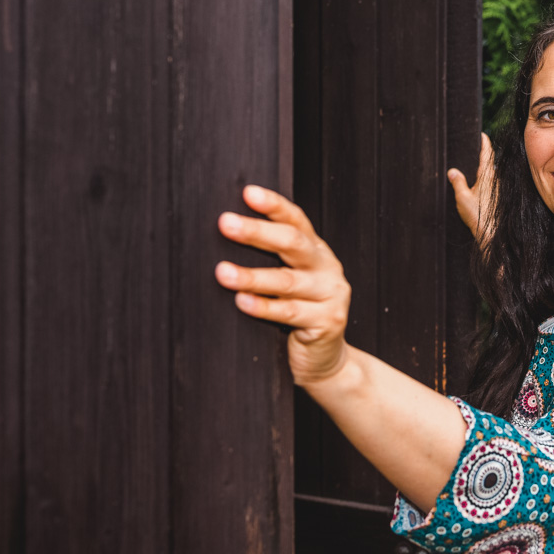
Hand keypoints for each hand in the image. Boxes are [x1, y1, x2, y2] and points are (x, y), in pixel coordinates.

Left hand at [215, 185, 352, 386]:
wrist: (326, 360)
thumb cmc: (298, 316)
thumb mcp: (288, 282)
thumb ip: (272, 260)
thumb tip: (227, 236)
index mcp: (317, 252)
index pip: (296, 221)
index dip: (274, 205)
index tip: (248, 193)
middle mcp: (327, 268)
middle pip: (293, 244)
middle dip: (257, 232)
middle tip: (225, 223)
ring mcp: (331, 295)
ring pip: (288, 280)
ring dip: (252, 275)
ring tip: (222, 272)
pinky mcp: (327, 322)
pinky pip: (290, 312)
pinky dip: (263, 306)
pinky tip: (242, 302)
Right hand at [447, 131, 496, 247]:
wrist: (491, 233)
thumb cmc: (477, 216)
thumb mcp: (462, 197)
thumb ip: (458, 182)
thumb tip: (452, 171)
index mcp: (487, 176)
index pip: (487, 154)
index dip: (484, 142)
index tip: (482, 134)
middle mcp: (494, 180)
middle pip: (488, 163)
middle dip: (482, 155)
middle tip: (473, 148)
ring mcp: (497, 189)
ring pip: (489, 174)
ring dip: (482, 169)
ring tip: (471, 166)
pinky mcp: (497, 197)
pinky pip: (489, 183)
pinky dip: (483, 180)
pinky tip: (475, 186)